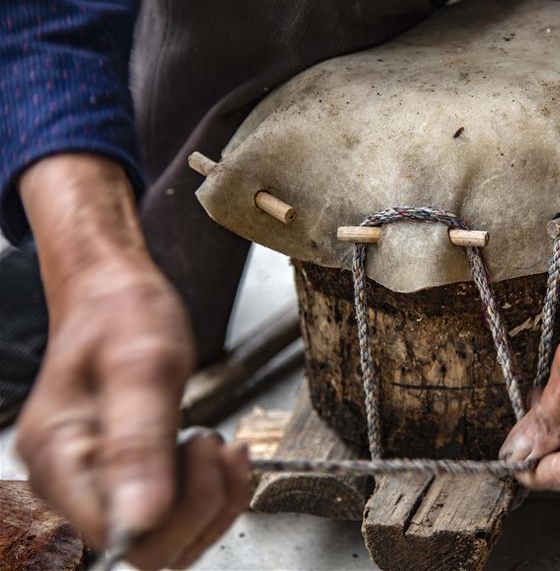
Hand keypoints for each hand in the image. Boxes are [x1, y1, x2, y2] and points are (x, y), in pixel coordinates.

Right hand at [15, 154, 250, 567]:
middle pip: (148, 548)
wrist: (114, 293)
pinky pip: (175, 514)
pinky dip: (211, 492)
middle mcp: (71, 482)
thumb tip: (141, 518)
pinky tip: (221, 456)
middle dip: (201, 505)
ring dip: (212, 500)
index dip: (174, 512)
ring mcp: (99, 483)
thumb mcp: (143, 364)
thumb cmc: (121, 314)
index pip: (118, 536)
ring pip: (168, 538)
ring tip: (220, 446)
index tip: (198, 449)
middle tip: (212, 443)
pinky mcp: (127, 478)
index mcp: (59, 456)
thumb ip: (140, 441)